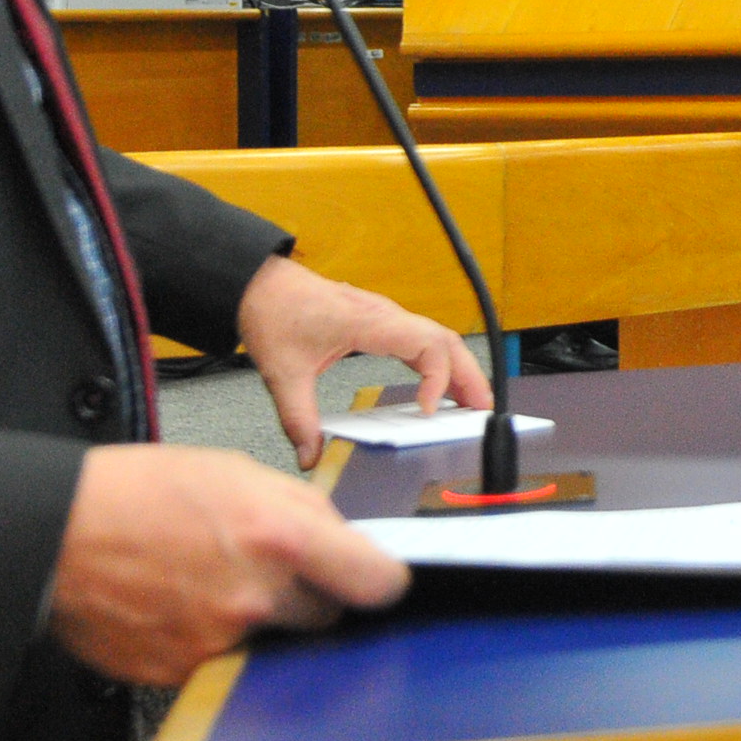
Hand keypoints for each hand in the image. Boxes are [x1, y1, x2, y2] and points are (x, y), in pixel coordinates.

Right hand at [49, 444, 406, 685]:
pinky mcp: (181, 674)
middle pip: (327, 619)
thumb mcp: (236, 471)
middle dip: (314, 598)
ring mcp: (218, 643)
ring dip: (264, 622)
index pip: (374, 583)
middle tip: (278, 573)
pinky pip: (226, 665)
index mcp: (279, 538)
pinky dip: (217, 642)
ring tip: (217, 584)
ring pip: (276, 645)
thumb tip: (344, 540)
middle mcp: (254, 598)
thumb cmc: (137, 492)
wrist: (55, 534)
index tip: (380, 581)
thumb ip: (301, 509)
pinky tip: (186, 607)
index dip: (383, 582)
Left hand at [237, 251, 490, 469]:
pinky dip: (440, 362)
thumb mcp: (283, 374)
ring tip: (471, 402)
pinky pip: (423, 339)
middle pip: (446, 342)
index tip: (427, 411)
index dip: (437, 378)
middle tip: (481, 412)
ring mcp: (386, 316)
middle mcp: (385, 316)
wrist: (259, 284)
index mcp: (368, 323)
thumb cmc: (274, 313)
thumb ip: (299, 420)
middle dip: (468, 376)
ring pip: (439, 338)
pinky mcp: (380, 321)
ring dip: (459, 368)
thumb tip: (311, 456)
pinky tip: (440, 386)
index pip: (426, 344)